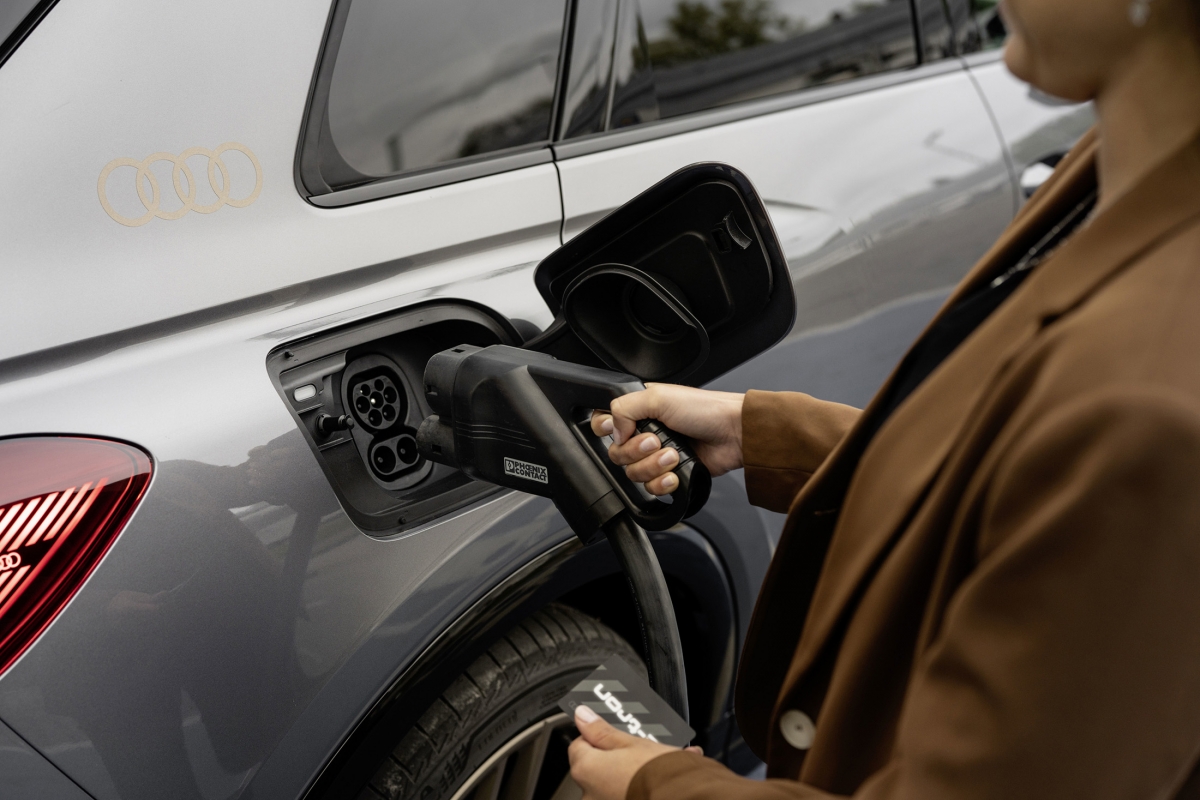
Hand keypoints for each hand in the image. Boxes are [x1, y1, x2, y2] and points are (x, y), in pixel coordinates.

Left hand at [568, 705, 701, 799]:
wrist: (686, 798)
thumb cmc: (659, 774)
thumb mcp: (631, 742)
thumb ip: (602, 731)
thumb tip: (582, 716)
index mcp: (586, 770)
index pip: (579, 744)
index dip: (597, 734)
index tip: (613, 731)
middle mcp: (590, 795)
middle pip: (597, 766)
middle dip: (617, 755)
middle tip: (638, 746)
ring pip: (615, 781)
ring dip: (631, 771)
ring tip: (658, 760)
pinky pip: (627, 792)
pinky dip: (641, 785)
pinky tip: (663, 776)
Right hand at [590, 384, 743, 495]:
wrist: (734, 435)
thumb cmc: (705, 410)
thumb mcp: (659, 397)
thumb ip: (624, 408)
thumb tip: (611, 429)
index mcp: (638, 409)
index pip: (604, 421)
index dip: (606, 429)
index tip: (622, 430)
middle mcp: (644, 432)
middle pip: (616, 452)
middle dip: (636, 451)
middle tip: (657, 441)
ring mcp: (655, 455)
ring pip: (632, 473)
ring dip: (653, 466)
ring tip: (674, 454)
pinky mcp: (668, 474)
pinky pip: (650, 488)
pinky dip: (662, 483)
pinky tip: (675, 473)